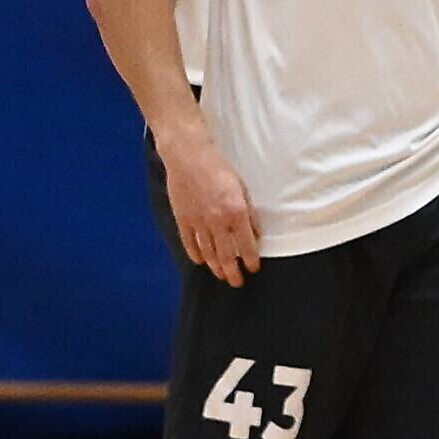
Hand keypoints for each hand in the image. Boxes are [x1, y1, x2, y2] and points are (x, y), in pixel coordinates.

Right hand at [158, 125, 261, 285]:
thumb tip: (256, 235)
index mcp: (236, 212)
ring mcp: (198, 222)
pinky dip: (196, 255)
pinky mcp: (182, 219)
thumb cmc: (219, 169)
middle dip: (233, 272)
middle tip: (237, 282)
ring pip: (208, 253)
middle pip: (226, 256)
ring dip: (216, 267)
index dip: (251, 260)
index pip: (247, 246)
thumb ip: (250, 214)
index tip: (254, 269)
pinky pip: (190, 244)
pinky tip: (201, 261)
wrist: (189, 156)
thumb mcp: (243, 189)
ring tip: (222, 275)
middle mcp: (217, 221)